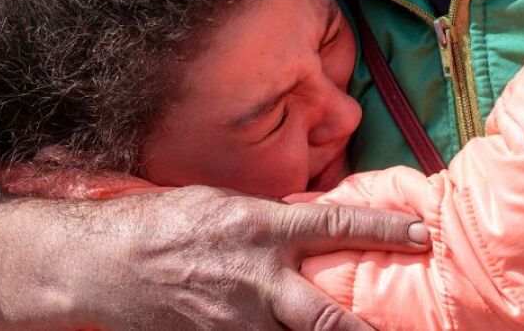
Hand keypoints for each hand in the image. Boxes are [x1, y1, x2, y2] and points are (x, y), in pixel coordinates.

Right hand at [78, 187, 428, 329]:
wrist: (100, 263)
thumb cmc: (160, 224)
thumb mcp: (221, 205)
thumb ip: (267, 220)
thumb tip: (302, 225)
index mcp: (261, 230)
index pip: (338, 227)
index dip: (386, 231)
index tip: (424, 235)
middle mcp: (258, 280)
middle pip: (329, 319)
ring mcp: (236, 322)